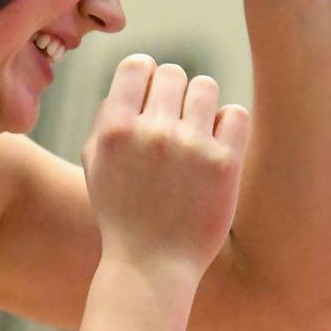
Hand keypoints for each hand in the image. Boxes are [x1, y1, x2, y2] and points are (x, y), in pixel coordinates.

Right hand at [82, 56, 250, 278]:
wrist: (152, 266)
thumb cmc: (122, 215)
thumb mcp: (95, 166)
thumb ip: (107, 118)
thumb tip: (136, 79)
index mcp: (115, 129)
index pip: (138, 64)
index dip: (145, 78)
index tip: (149, 101)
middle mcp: (151, 132)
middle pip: (174, 73)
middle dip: (173, 95)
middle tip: (173, 125)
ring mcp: (190, 146)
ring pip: (206, 87)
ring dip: (201, 107)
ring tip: (195, 136)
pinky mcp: (225, 164)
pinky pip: (235, 114)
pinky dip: (227, 126)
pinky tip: (216, 149)